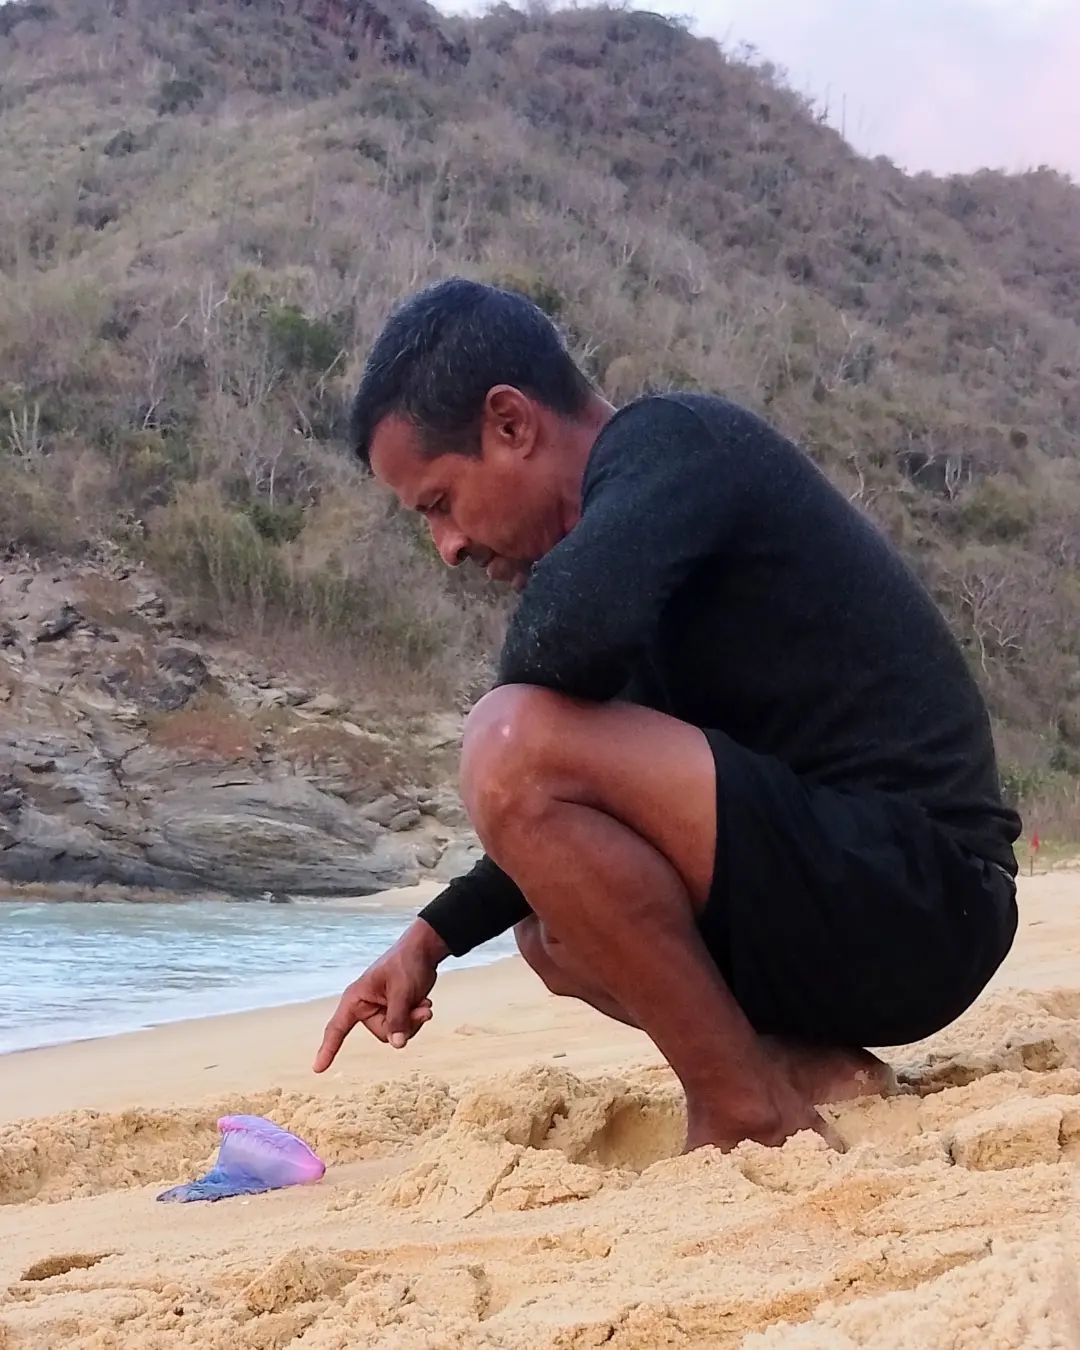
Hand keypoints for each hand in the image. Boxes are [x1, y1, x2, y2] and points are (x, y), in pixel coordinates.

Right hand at [313, 919, 448, 1071]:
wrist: (423, 952)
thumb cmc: (406, 963)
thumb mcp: (402, 991)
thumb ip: (397, 1018)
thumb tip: (397, 1045)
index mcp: (356, 998)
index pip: (338, 1027)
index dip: (328, 1049)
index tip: (317, 1069)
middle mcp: (366, 1007)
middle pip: (383, 1034)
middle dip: (404, 1024)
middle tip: (420, 1010)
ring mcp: (381, 1011)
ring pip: (397, 1034)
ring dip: (414, 1021)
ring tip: (424, 1005)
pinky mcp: (395, 1012)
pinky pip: (405, 1029)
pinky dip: (417, 1018)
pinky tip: (424, 1004)